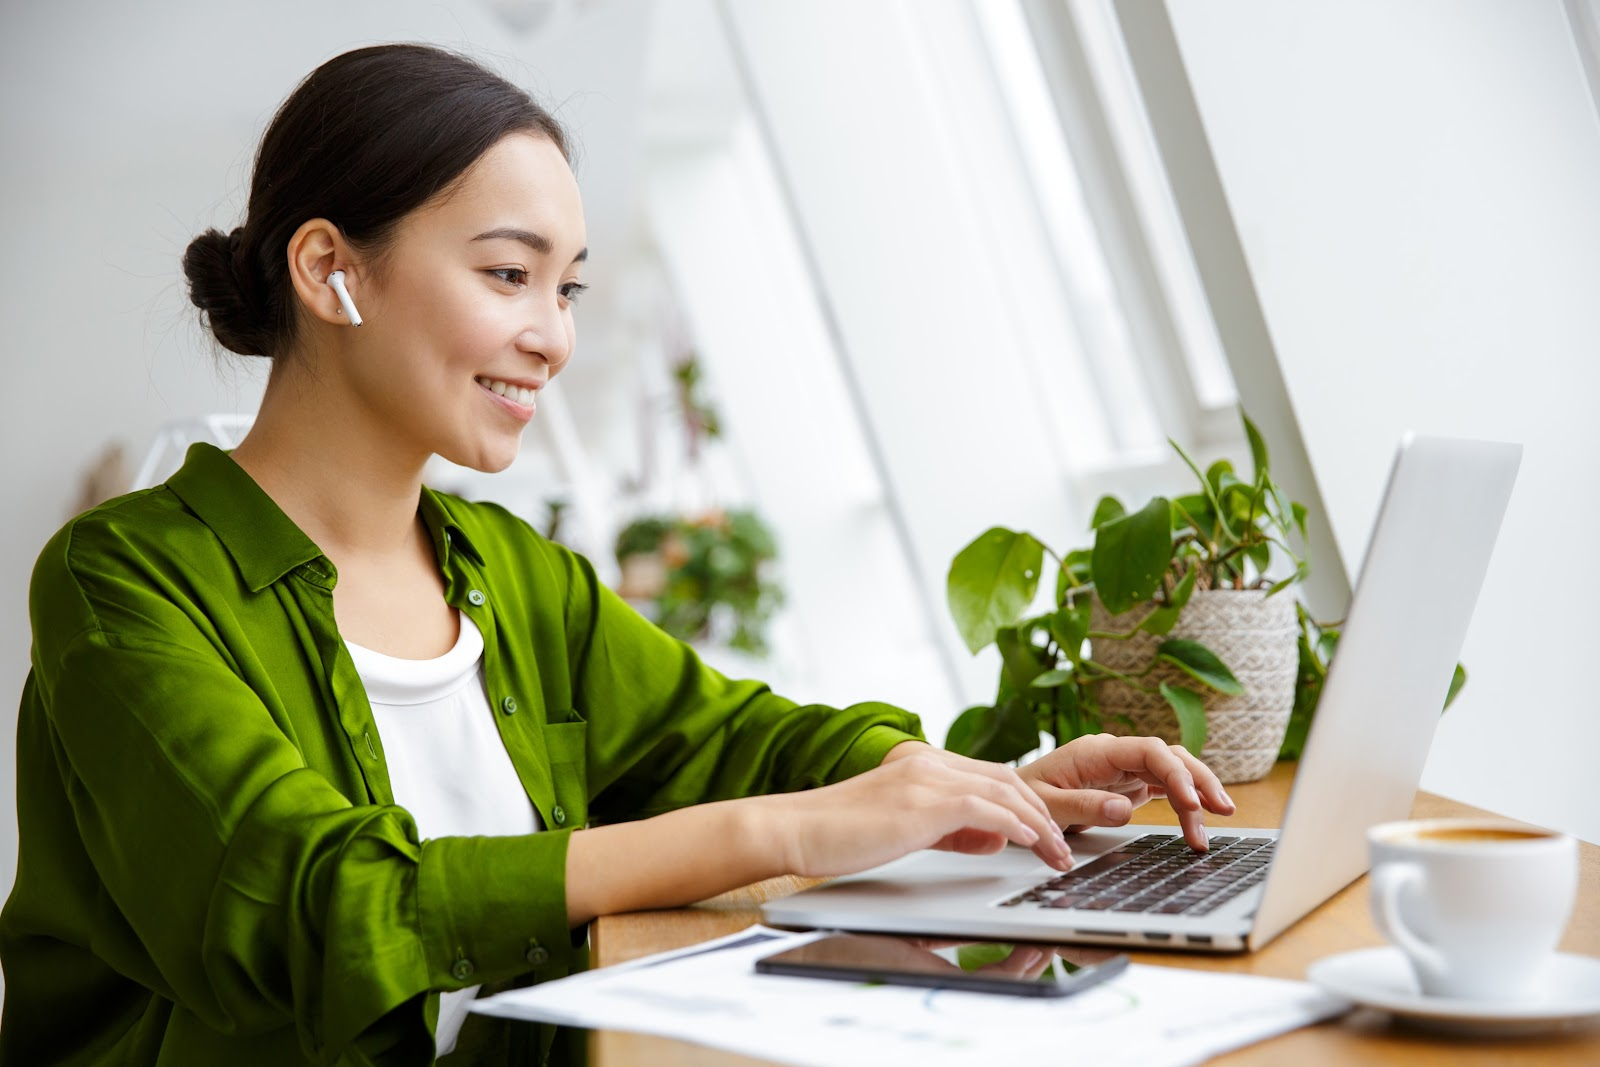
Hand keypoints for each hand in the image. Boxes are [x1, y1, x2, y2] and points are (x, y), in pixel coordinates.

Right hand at [771, 748, 1074, 877]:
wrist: (793, 829)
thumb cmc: (839, 834)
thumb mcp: (905, 830)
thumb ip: (951, 830)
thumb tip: (995, 838)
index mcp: (922, 763)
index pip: (990, 777)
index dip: (1025, 805)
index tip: (1046, 834)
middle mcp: (927, 762)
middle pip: (1005, 780)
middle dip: (1041, 814)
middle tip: (1061, 848)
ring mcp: (923, 778)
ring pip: (1001, 791)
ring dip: (1036, 824)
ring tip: (1055, 853)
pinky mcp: (919, 802)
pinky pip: (982, 808)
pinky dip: (1013, 824)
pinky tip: (1029, 843)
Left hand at [1016, 734, 1234, 850]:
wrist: (1012, 797)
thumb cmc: (1025, 796)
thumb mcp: (1046, 805)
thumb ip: (1083, 805)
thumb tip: (1124, 810)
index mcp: (1097, 751)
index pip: (1149, 750)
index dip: (1175, 772)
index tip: (1192, 802)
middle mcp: (1116, 755)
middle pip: (1170, 756)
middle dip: (1199, 780)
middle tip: (1222, 810)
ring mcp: (1124, 769)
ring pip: (1172, 771)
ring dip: (1197, 793)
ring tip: (1216, 823)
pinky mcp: (1127, 785)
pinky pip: (1163, 788)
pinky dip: (1183, 804)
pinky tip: (1197, 822)